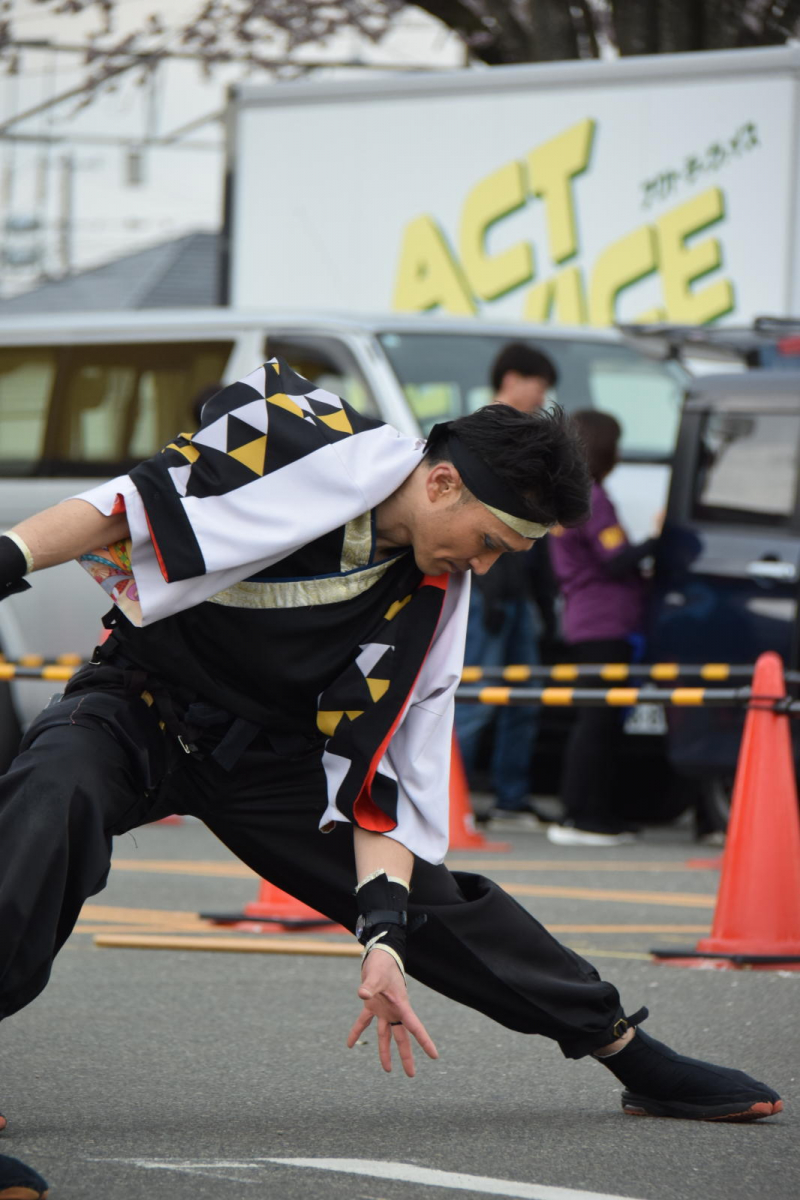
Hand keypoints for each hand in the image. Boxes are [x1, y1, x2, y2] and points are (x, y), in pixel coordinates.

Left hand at [346, 948, 437, 1077]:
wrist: (379, 954)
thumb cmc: (382, 964)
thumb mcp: (376, 975)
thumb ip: (369, 986)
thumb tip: (362, 995)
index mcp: (401, 1005)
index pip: (414, 1027)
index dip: (425, 1041)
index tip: (435, 1056)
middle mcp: (394, 1011)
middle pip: (402, 1037)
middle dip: (407, 1056)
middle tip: (411, 1074)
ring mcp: (384, 1009)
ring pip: (386, 1035)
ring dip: (385, 1051)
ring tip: (387, 1070)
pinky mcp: (372, 1005)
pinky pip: (364, 1022)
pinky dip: (357, 1032)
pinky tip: (350, 1044)